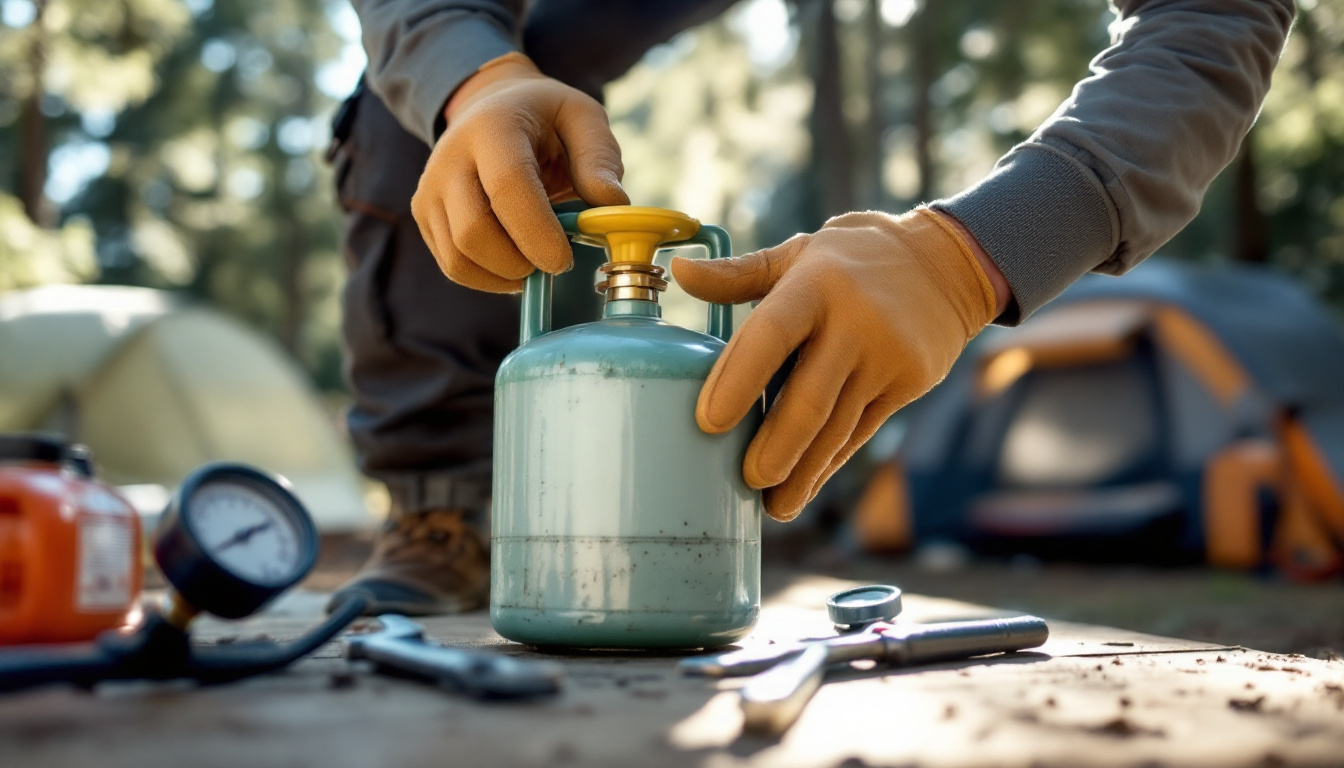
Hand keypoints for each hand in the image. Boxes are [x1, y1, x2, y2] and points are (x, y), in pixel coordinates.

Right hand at [411, 52, 628, 292]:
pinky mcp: (424, 216)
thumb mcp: (583, 118)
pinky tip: (516, 263)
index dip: (536, 232)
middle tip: (556, 260)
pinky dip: (489, 279)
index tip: (563, 260)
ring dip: (505, 275)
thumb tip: (611, 206)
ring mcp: (430, 190)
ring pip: (459, 258)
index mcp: (492, 128)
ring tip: (537, 260)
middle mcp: (449, 158)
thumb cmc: (545, 119)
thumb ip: (600, 159)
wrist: (491, 107)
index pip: (507, 188)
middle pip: (473, 232)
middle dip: (520, 262)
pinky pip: (453, 266)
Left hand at [671, 208, 1001, 521]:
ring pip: (838, 426)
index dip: (738, 379)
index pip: (771, 334)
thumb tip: (679, 274)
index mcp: (815, 284)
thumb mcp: (798, 254)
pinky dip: (830, 463)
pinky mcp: (908, 383)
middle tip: (746, 479)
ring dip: (804, 471)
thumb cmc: (851, 259)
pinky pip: (861, 431)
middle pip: (810, 398)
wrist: (946, 263)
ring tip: (772, 505)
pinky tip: (804, 488)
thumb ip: (739, 274)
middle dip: (776, 446)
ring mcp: (886, 357)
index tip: (709, 422)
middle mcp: (855, 323)